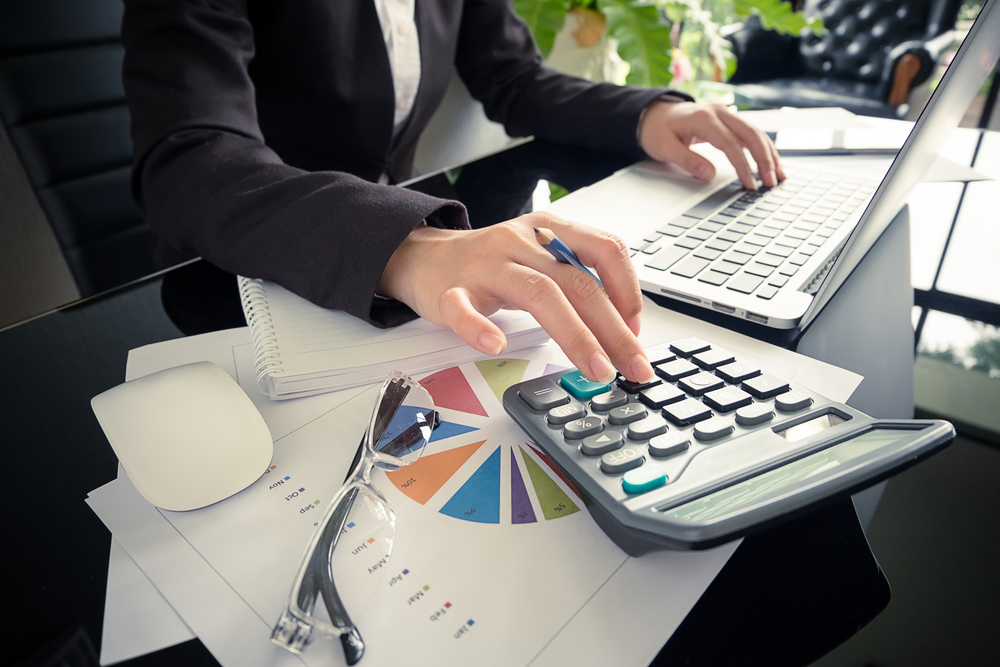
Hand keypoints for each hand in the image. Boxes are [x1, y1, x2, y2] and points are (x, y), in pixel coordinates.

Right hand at [376, 213, 655, 383]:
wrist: (424, 255)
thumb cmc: (492, 263)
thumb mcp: (542, 257)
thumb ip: (579, 281)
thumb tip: (625, 326)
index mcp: (550, 230)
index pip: (606, 248)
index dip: (629, 291)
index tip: (636, 331)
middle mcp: (522, 242)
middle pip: (578, 282)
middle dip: (614, 330)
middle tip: (634, 367)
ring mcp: (485, 266)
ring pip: (538, 294)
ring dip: (574, 335)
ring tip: (595, 369)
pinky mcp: (449, 291)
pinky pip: (463, 309)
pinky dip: (479, 328)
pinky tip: (496, 346)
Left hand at [639, 101, 784, 188]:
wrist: (655, 114)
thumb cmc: (658, 131)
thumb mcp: (665, 148)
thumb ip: (687, 160)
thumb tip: (709, 174)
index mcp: (703, 118)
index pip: (730, 143)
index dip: (742, 165)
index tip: (750, 183)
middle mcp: (719, 112)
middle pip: (750, 134)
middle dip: (764, 159)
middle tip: (771, 182)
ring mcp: (726, 114)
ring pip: (755, 132)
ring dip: (770, 154)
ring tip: (779, 175)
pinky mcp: (729, 120)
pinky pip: (751, 133)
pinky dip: (763, 148)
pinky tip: (772, 163)